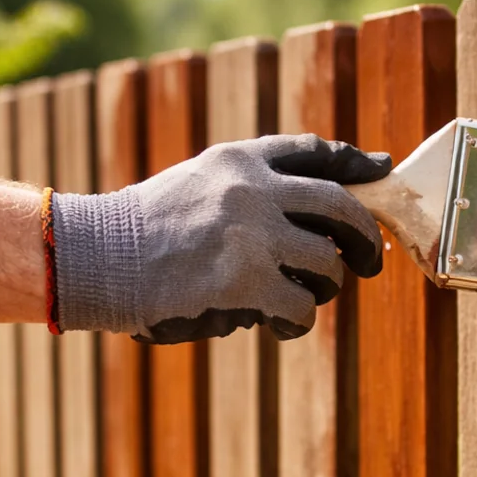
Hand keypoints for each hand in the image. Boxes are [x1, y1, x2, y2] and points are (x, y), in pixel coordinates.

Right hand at [51, 134, 390, 341]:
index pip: (314, 151)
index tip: (380, 170)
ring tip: (307, 297)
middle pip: (340, 206)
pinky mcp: (247, 280)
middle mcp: (253, 188)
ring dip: (325, 285)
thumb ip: (245, 190)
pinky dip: (299, 320)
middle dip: (364, 236)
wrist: (97, 258)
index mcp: (239, 160)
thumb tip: (310, 220)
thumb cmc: (141, 232)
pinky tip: (283, 325)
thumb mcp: (196, 185)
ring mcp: (253, 233)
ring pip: (327, 262)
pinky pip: (302, 306)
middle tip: (370, 261)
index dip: (354, 163)